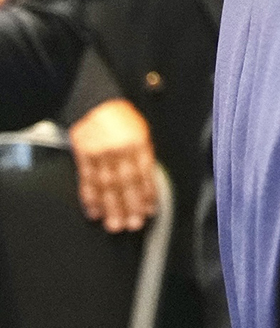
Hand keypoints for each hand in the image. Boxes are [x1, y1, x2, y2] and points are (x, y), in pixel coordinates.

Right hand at [70, 99, 158, 232]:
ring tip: (114, 224)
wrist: (94, 103)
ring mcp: (100, 153)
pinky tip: (94, 212)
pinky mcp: (83, 156)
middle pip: (126, 183)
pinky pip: (87, 180)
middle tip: (132, 224)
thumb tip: (147, 185)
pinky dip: (90, 198)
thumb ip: (144, 156)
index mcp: (138, 143)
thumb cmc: (121, 119)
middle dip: (130, 206)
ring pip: (106, 185)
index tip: (149, 211)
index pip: (144, 173)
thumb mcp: (141, 132)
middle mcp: (119, 150)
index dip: (147, 194)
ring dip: (111, 208)